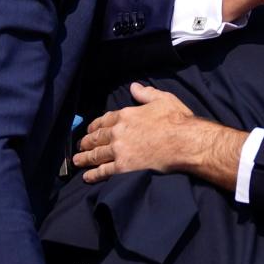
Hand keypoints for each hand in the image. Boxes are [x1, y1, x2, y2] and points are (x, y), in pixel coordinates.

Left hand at [75, 83, 246, 187]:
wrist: (185, 142)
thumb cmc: (177, 120)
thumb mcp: (163, 100)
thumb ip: (146, 93)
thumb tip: (134, 86)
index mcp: (126, 115)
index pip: (104, 120)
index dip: (95, 125)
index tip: (90, 129)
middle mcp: (118, 132)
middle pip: (97, 138)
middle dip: (86, 142)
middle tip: (80, 146)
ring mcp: (119, 151)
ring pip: (96, 155)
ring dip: (85, 158)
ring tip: (78, 161)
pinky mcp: (123, 167)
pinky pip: (103, 171)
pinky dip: (93, 175)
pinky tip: (87, 177)